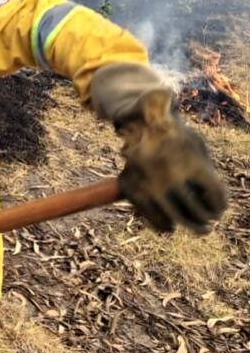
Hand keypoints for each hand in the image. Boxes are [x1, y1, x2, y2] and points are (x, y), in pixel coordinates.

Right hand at [118, 89, 227, 232]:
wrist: (141, 124)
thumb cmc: (176, 137)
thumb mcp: (199, 148)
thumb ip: (208, 176)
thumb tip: (213, 208)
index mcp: (194, 165)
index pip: (215, 196)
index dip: (220, 205)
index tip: (220, 209)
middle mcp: (171, 177)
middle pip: (197, 212)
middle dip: (205, 219)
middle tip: (208, 223)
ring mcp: (150, 184)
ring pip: (174, 218)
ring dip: (188, 225)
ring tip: (196, 228)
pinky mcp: (132, 189)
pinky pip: (150, 216)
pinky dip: (162, 225)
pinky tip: (170, 227)